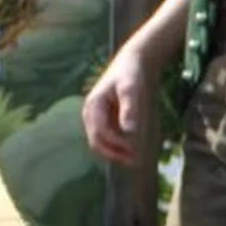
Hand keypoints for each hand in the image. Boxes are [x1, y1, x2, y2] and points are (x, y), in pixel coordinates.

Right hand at [81, 47, 158, 166]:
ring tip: (135, 160)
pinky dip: (117, 147)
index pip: (99, 133)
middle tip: (134, 162)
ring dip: (115, 153)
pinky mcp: (104, 119)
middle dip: (113, 154)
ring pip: (100, 142)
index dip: (115, 145)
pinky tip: (132, 150)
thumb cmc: (132, 74)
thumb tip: (129, 131)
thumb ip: (129, 110)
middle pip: (96, 142)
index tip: (133, 151)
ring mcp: (96, 117)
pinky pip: (107, 139)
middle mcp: (90, 113)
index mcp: (93, 105)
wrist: (132, 63)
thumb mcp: (132, 90)